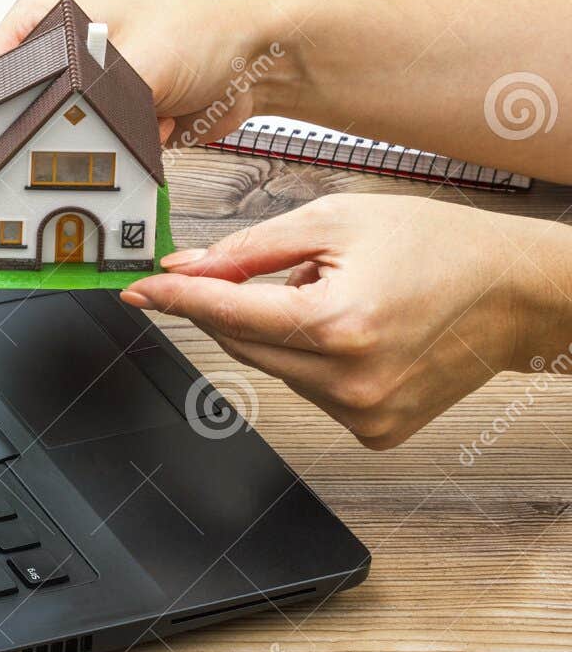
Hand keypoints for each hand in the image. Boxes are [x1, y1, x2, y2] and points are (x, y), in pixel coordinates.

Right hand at [0, 0, 292, 199]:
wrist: (262, 57)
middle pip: (8, 120)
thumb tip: (50, 140)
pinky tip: (125, 162)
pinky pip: (83, 162)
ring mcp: (79, 94)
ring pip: (45, 148)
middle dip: (9, 161)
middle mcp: (53, 57)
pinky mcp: (105, 125)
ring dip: (60, 171)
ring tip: (68, 187)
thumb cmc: (204, 30)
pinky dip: (100, 171)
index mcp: (43, 20)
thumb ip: (85, 102)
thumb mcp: (133, 60)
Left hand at [120, 194, 571, 448]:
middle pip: (241, 342)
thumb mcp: (335, 221)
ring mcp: (363, 413)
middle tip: (246, 269)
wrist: (515, 290)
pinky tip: (352, 331)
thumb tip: (185, 268)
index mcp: (337, 323)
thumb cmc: (436, 244)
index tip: (136, 291)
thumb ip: (249, 249)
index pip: (225, 314)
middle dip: (228, 305)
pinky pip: (308, 390)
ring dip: (278, 329)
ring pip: (272, 367)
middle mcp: (348, 379)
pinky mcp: (375, 431)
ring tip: (335, 294)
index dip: (174, 299)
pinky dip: (310, 358)